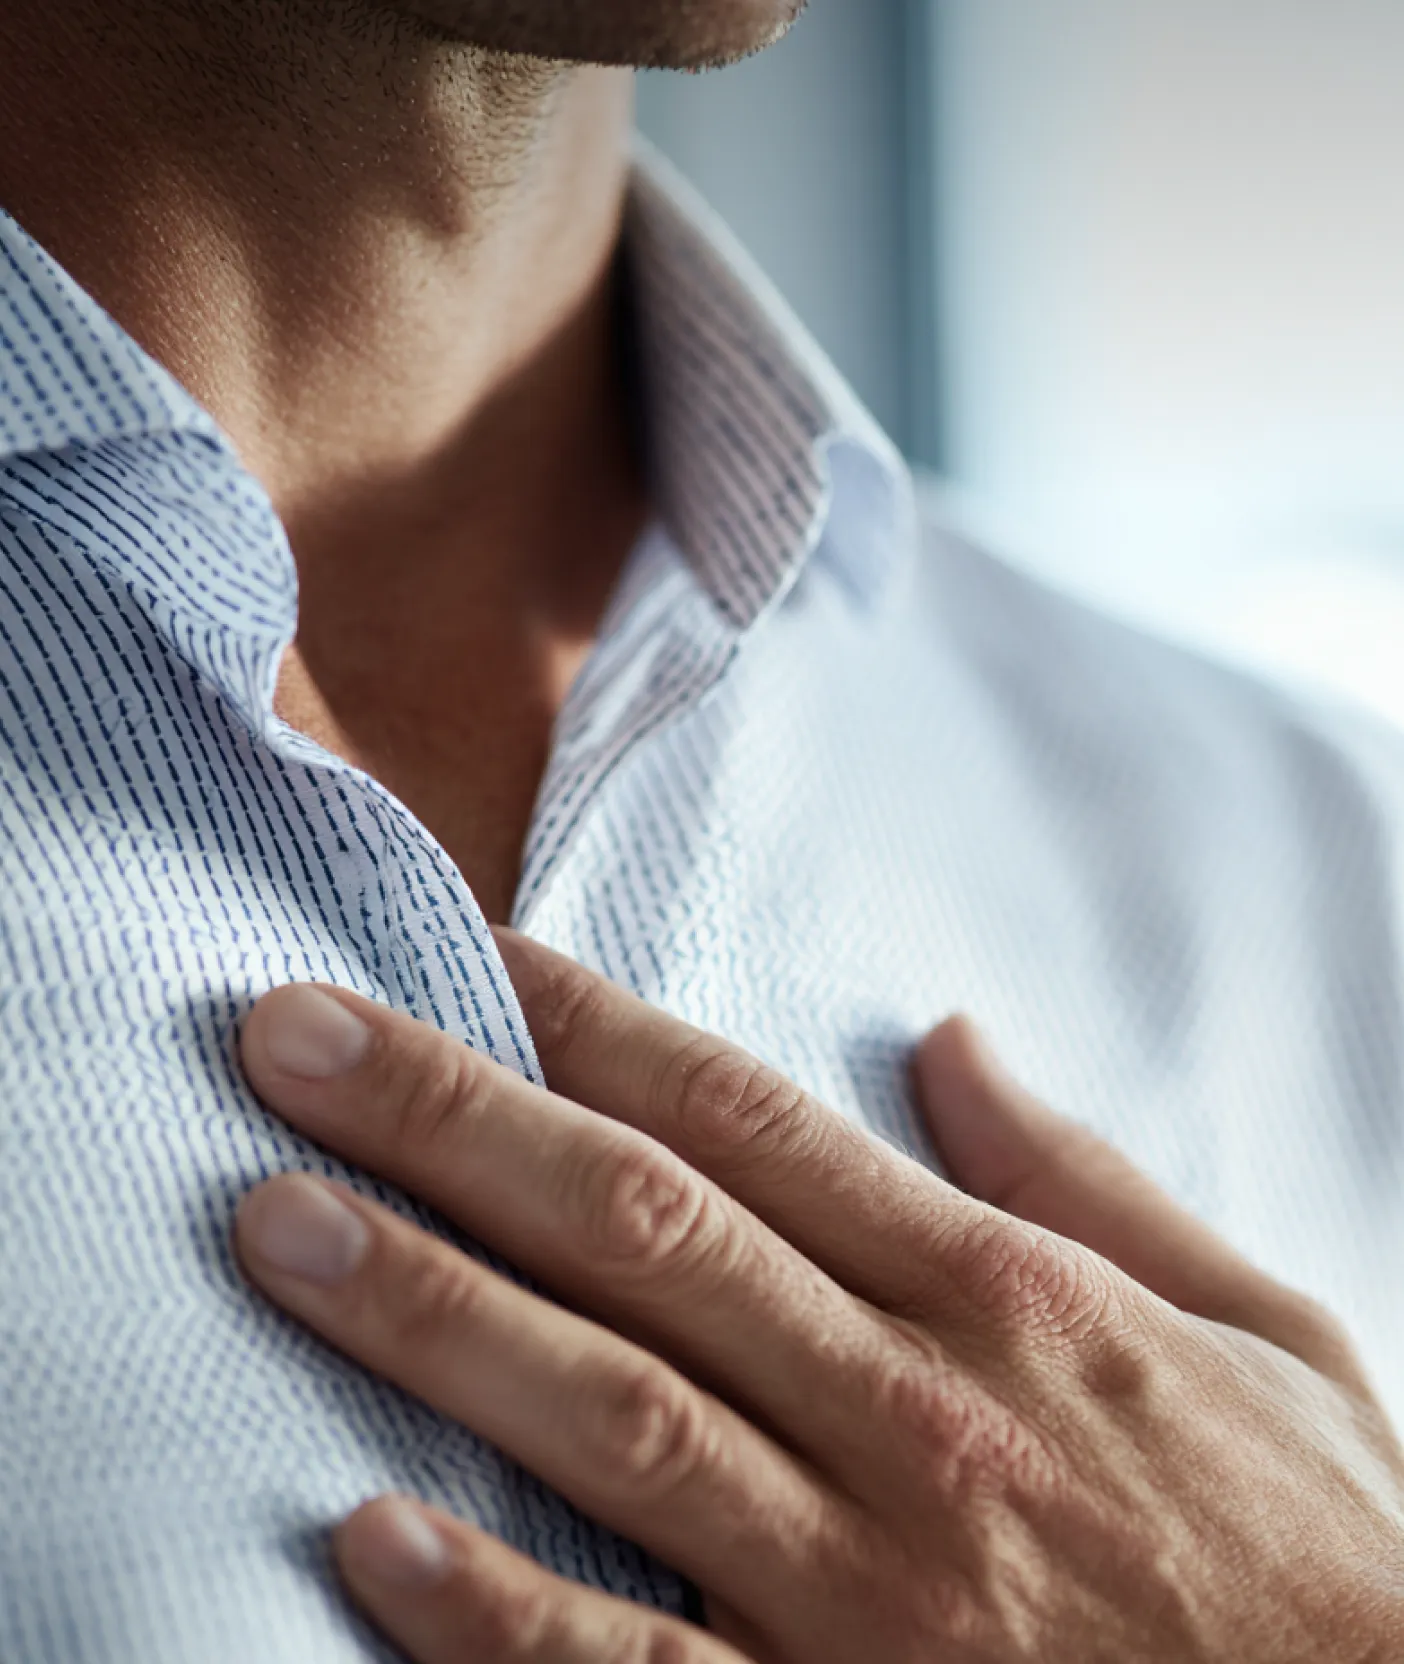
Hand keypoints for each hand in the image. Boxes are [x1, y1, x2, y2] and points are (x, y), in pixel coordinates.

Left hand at [233, 931, 1403, 1661]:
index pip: (750, 1120)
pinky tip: (369, 1539)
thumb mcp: (1256, 1328)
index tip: (469, 949)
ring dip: (430, 1312)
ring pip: (613, 1414)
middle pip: (643, 1229)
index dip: (594, 1025)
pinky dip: (504, 1612)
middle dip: (453, 1120)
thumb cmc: (1318, 1552)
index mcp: (1003, 1297)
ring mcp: (873, 1589)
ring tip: (276, 1225)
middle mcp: (919, 1415)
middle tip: (290, 1035)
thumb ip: (1088, 1176)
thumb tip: (950, 1043)